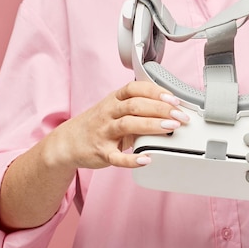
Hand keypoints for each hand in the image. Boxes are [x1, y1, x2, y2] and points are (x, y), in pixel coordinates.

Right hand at [42, 81, 189, 170]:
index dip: (155, 92)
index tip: (174, 98)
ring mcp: (104, 132)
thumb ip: (139, 108)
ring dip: (151, 125)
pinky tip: (147, 158)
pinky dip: (132, 159)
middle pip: (135, 105)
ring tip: (171, 128)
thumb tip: (171, 109)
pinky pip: (117, 157)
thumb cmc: (98, 124)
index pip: (135, 89)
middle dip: (160, 109)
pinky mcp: (102, 153)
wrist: (68, 143)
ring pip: (128, 125)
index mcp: (114, 100)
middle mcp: (108, 113)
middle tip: (180, 115)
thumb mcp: (115, 109)